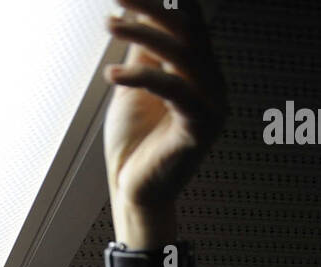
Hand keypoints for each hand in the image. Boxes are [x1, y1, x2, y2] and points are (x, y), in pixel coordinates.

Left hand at [103, 0, 227, 213]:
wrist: (134, 194)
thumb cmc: (134, 147)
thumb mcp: (135, 86)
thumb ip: (143, 51)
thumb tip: (139, 11)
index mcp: (199, 74)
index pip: (187, 26)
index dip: (163, 6)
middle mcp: (211, 86)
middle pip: (187, 32)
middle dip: (150, 11)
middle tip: (116, 1)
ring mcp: (211, 107)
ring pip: (181, 55)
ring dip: (140, 34)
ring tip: (109, 24)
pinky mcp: (200, 128)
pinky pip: (174, 89)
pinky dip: (141, 76)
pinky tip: (112, 73)